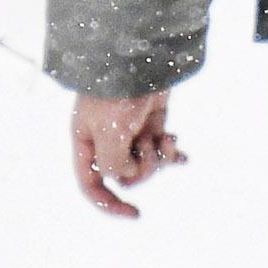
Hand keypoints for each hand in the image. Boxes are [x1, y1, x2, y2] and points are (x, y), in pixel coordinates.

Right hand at [71, 90, 186, 218]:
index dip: (108, 204)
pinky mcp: (151, 120)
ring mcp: (129, 130)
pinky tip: (181, 152)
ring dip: (158, 158)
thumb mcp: (109, 133)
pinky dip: (171, 151)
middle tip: (150, 149)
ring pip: (145, 163)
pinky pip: (160, 148)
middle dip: (142, 170)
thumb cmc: (118, 90)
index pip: (90, 184)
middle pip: (124, 176)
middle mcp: (106, 139)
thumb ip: (112, 164)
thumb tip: (128, 175)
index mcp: (86, 142)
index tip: (134, 214)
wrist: (142, 54)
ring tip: (165, 140)